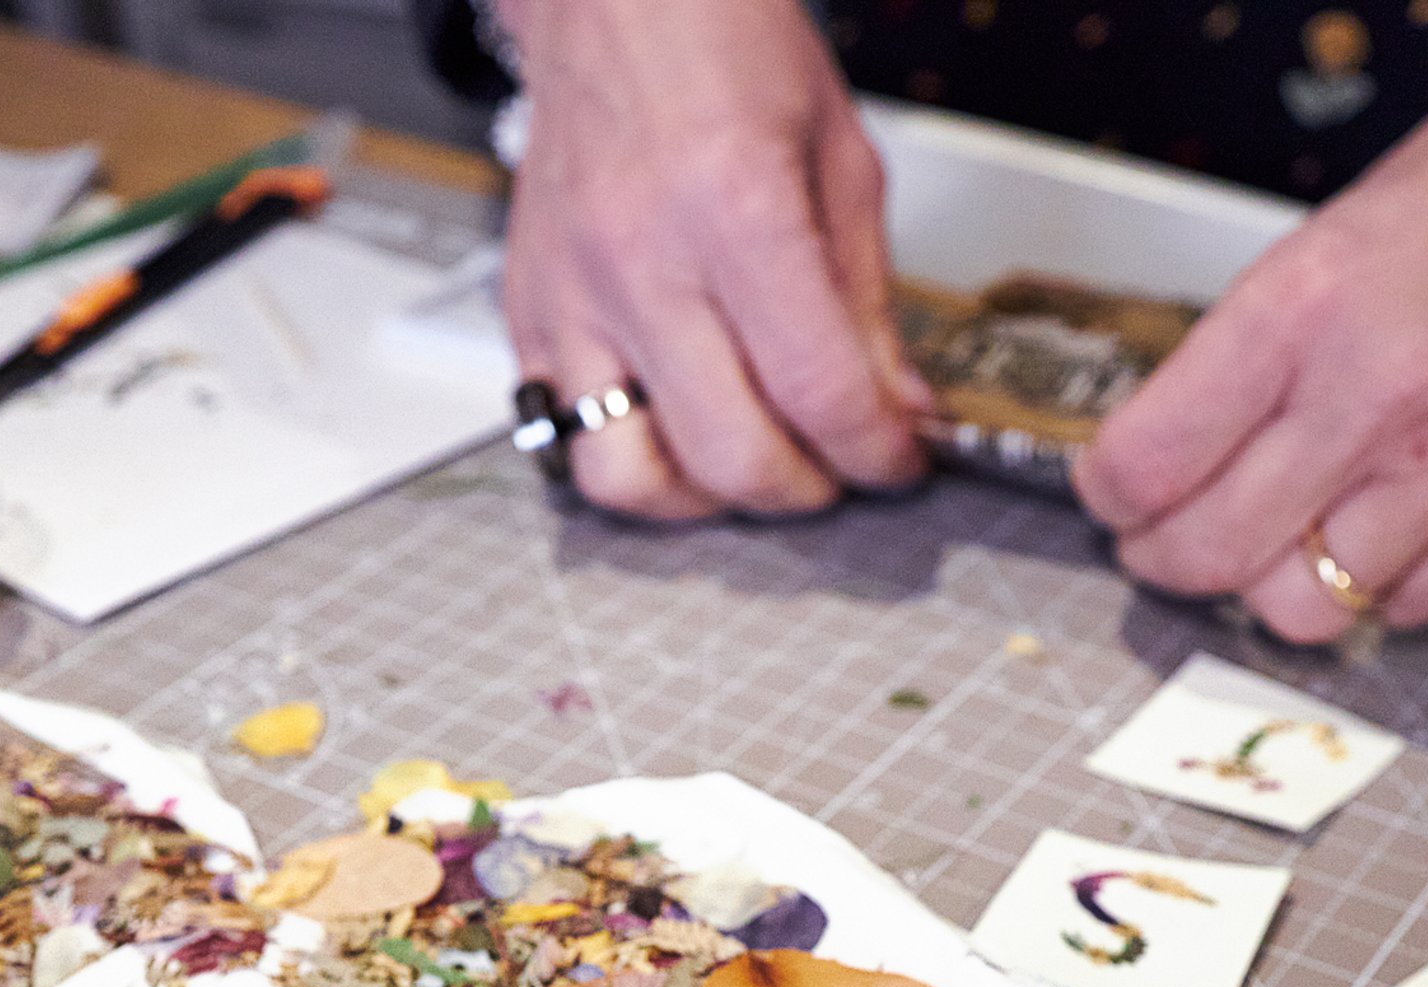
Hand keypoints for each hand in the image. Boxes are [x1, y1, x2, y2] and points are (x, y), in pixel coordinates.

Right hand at [496, 0, 929, 518]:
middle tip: (835, 467)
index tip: (899, 457)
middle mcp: (641, 262)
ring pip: (628, 478)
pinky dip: (631, 454)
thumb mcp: (840, 159)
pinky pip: (566, 433)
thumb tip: (899, 407)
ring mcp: (572, 294)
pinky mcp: (528, 310)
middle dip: (806, 490)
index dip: (877, 451)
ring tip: (746, 461)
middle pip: (730, 456)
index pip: (819, 391)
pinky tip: (676, 420)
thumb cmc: (721, 44)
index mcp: (735, 208)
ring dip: (703, 500)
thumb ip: (868, 300)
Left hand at [1074, 64, 1427, 642]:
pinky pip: (1406, 608)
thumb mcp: (1317, 244)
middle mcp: (1380, 397)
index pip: (1152, 460)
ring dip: (1269, 583)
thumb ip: (1238, 361)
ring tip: (1275, 536)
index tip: (1113, 492)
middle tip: (1162, 540)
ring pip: (1303, 608)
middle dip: (1163, 559)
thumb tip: (1160, 462)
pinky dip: (1375, 583)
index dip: (1110, 492)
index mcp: (1306, 310)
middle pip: (1212, 554)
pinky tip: (1375, 523)